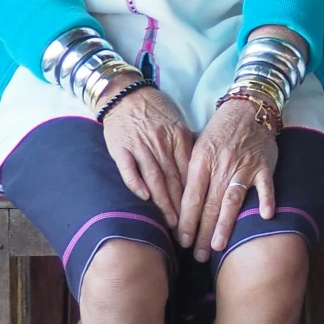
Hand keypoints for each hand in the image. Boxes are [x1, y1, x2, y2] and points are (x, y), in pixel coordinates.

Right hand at [101, 80, 192, 214]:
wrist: (125, 93)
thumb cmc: (155, 110)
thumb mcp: (177, 123)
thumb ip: (187, 147)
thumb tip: (202, 172)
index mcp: (179, 137)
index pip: (190, 172)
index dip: (195, 196)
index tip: (201, 216)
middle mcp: (161, 143)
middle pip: (174, 179)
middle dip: (182, 206)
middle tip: (188, 229)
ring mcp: (140, 146)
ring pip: (155, 177)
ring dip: (163, 202)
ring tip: (171, 222)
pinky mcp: (121, 148)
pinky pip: (129, 169)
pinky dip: (137, 183)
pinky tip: (144, 198)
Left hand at [177, 99, 277, 259]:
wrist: (248, 107)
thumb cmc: (220, 130)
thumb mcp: (198, 146)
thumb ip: (192, 173)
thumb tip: (178, 204)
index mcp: (201, 161)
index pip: (190, 197)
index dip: (185, 221)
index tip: (180, 241)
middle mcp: (221, 165)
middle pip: (209, 205)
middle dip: (201, 233)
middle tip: (196, 255)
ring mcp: (244, 166)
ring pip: (232, 200)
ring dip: (224, 225)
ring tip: (217, 247)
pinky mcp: (264, 166)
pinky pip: (265, 186)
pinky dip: (265, 200)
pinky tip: (264, 217)